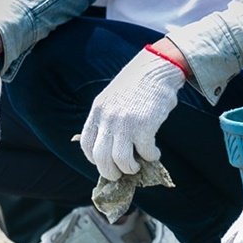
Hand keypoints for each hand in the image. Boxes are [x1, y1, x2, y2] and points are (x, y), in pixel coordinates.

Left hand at [80, 48, 184, 180]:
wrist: (156, 67)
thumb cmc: (137, 85)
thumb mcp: (112, 98)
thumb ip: (107, 119)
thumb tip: (110, 147)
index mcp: (97, 111)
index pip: (86, 145)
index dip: (94, 160)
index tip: (106, 163)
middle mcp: (108, 118)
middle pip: (101, 158)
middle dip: (111, 172)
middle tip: (120, 174)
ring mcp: (125, 122)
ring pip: (121, 160)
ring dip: (130, 169)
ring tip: (137, 166)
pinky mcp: (144, 125)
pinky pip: (145, 152)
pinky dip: (151, 157)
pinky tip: (154, 153)